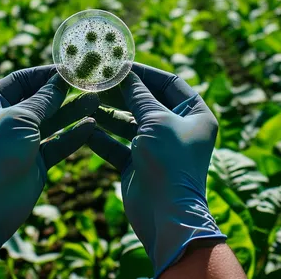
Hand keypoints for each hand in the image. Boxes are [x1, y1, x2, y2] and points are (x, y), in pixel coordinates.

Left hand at [0, 65, 97, 277]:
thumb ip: (44, 98)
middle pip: (38, 99)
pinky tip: (91, 125)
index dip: (45, 73)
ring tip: (96, 101)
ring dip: (72, 112)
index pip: (20, 79)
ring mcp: (20, 141)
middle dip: (63, 92)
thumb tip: (62, 78)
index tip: (70, 69)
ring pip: (50, 121)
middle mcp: (4, 120)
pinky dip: (73, 135)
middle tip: (89, 83)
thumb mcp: (21, 118)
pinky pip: (56, 143)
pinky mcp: (34, 160)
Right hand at [88, 64, 225, 276]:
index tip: (118, 64)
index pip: (170, 83)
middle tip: (95, 81)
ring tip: (85, 100)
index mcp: (195, 115)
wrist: (166, 215)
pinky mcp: (138, 165)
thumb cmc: (169, 162)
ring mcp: (157, 148)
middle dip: (121, 92)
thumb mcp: (155, 120)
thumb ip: (138, 93)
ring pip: (129, 123)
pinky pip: (118, 146)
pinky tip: (85, 128)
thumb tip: (124, 70)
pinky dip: (103, 138)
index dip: (144, 72)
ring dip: (108, 113)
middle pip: (146, 102)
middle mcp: (178, 129)